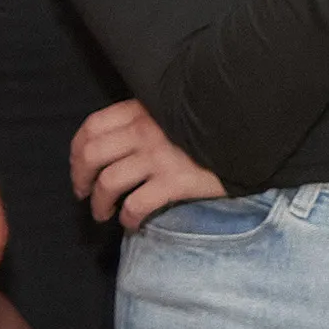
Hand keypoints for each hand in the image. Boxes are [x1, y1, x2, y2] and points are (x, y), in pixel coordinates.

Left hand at [72, 98, 224, 229]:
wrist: (251, 126)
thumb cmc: (216, 116)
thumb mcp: (179, 104)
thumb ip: (153, 113)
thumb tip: (130, 134)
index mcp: (141, 109)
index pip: (92, 126)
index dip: (77, 150)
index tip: (79, 166)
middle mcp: (143, 131)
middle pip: (92, 156)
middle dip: (80, 178)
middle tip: (84, 193)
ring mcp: (158, 157)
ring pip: (108, 183)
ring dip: (99, 203)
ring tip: (103, 214)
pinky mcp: (175, 181)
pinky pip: (137, 204)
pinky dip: (128, 218)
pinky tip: (132, 224)